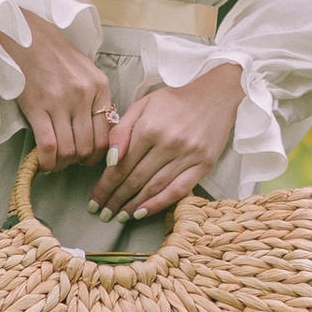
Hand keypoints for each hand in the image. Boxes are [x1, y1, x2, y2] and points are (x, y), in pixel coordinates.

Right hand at [12, 5, 117, 172]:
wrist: (27, 35)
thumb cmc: (55, 54)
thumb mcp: (86, 70)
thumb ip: (95, 98)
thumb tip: (98, 131)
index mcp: (100, 86)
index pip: (108, 133)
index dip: (99, 153)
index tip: (88, 156)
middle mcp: (84, 95)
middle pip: (89, 146)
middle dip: (80, 161)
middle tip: (70, 161)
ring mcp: (60, 101)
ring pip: (69, 150)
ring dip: (63, 163)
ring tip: (56, 160)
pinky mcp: (37, 106)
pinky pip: (48, 146)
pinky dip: (47, 161)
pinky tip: (44, 162)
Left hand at [91, 62, 243, 220]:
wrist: (216, 95)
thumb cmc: (174, 101)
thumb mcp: (143, 105)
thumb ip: (122, 130)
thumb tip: (110, 160)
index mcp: (149, 127)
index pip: (120, 165)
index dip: (105, 186)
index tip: (94, 200)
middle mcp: (168, 143)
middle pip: (134, 179)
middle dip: (115, 199)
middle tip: (102, 213)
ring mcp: (187, 155)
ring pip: (154, 188)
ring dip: (133, 205)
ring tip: (119, 216)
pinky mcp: (204, 165)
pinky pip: (178, 190)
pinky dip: (159, 204)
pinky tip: (143, 213)